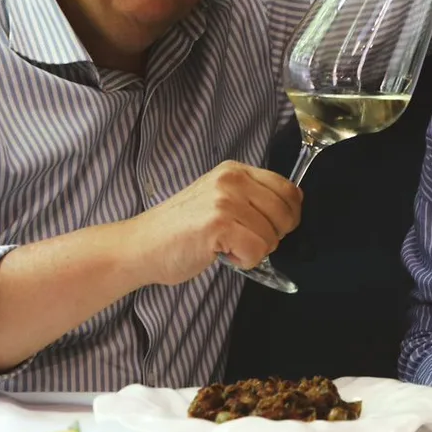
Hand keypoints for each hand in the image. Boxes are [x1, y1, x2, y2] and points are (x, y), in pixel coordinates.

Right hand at [128, 161, 302, 285]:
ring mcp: (225, 200)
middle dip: (272, 236)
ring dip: (253, 251)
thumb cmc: (180, 231)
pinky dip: (244, 261)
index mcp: (234, 171)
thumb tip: (290, 211)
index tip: (272, 229)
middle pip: (286, 214)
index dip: (289, 216)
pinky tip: (221, 253)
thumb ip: (251, 199)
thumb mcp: (219, 200)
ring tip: (225, 245)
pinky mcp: (218, 224)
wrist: (141, 246)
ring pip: (272, 236)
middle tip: (243, 241)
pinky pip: (257, 251)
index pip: (289, 189)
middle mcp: (232, 180)